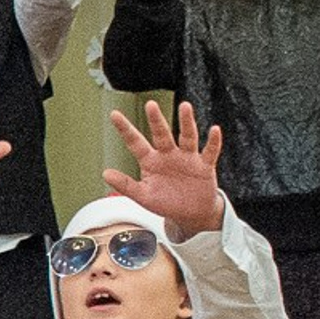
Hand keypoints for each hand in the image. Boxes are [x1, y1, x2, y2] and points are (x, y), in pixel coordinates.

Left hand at [103, 98, 223, 237]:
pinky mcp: (204, 166)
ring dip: (187, 122)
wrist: (190, 213)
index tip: (114, 114)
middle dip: (156, 120)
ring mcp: (187, 158)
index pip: (135, 142)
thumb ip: (126, 185)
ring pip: (187, 137)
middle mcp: (168, 155)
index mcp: (150, 161)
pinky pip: (210, 152)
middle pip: (161, 135)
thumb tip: (105, 173)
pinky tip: (215, 129)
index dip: (125, 129)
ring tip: (185, 106)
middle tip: (150, 104)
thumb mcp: (143, 196)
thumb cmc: (165, 202)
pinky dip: (213, 142)